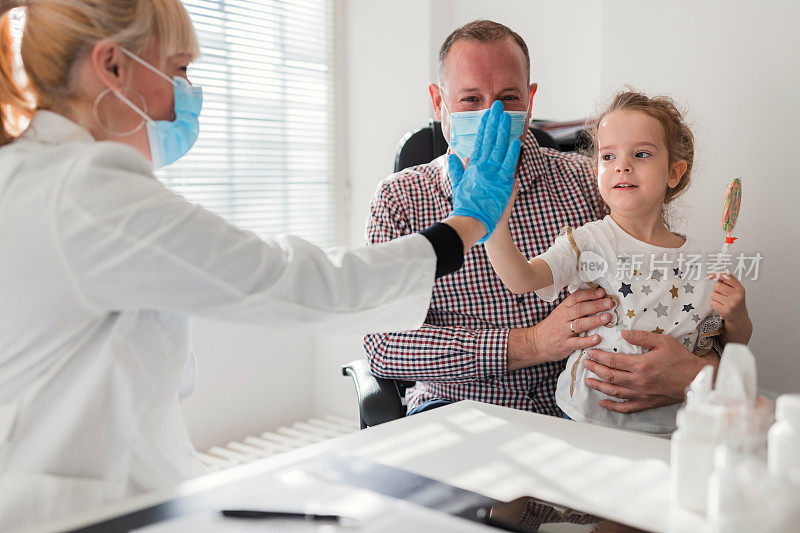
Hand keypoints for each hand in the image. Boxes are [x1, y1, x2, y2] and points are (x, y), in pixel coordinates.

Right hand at [449, 100, 520, 243]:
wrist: (471, 221)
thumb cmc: (465, 206)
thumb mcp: (458, 184)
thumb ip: (457, 169)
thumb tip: (454, 155)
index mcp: (473, 166)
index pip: (480, 142)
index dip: (484, 127)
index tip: (488, 115)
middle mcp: (482, 166)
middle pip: (490, 140)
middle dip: (494, 122)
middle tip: (498, 107)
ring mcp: (492, 173)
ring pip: (499, 148)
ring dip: (503, 131)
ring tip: (506, 117)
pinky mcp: (501, 183)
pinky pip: (508, 165)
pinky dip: (512, 153)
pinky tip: (515, 141)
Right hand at [507, 288, 613, 370]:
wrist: (536, 343)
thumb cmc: (553, 327)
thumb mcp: (561, 313)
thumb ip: (575, 307)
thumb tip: (597, 298)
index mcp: (563, 308)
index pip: (576, 297)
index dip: (589, 294)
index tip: (602, 292)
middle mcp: (563, 318)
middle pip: (580, 309)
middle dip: (596, 305)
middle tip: (610, 303)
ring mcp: (563, 332)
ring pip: (579, 324)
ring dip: (595, 320)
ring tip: (608, 317)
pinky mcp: (565, 345)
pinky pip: (577, 343)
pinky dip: (588, 340)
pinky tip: (598, 338)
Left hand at [582, 329, 712, 413]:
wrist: (696, 379)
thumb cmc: (681, 359)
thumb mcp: (663, 342)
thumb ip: (641, 337)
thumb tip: (623, 333)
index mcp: (642, 365)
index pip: (613, 361)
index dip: (599, 357)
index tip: (590, 353)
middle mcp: (639, 382)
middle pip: (610, 376)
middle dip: (594, 369)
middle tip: (585, 363)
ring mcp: (642, 395)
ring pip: (614, 392)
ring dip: (599, 386)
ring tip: (588, 380)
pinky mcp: (646, 403)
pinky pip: (626, 408)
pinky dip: (612, 406)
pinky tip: (603, 403)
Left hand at [708, 272, 751, 342]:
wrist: (739, 316)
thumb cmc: (735, 301)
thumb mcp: (736, 290)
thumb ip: (727, 282)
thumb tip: (713, 275)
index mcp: (740, 288)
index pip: (727, 277)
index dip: (717, 275)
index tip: (709, 275)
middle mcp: (737, 295)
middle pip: (717, 286)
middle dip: (716, 290)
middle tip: (722, 295)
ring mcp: (732, 303)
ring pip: (713, 295)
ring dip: (715, 298)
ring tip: (723, 301)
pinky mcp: (725, 310)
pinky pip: (712, 303)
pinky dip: (714, 304)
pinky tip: (721, 306)